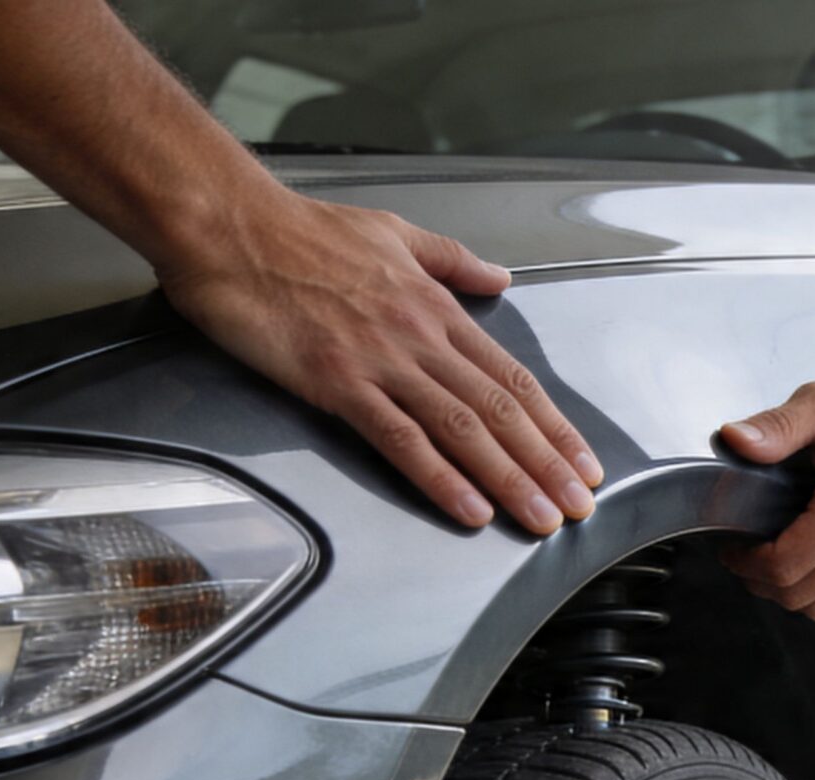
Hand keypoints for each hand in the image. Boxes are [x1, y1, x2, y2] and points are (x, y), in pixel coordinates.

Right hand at [155, 193, 602, 533]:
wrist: (232, 224)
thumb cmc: (303, 228)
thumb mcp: (396, 233)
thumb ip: (453, 261)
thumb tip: (500, 277)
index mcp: (438, 309)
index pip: (512, 378)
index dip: (554, 426)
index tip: (582, 462)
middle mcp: (422, 338)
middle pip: (500, 411)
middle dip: (546, 465)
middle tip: (579, 508)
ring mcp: (382, 361)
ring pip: (462, 429)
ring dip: (508, 479)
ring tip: (541, 519)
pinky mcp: (338, 381)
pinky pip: (400, 438)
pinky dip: (439, 476)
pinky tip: (468, 508)